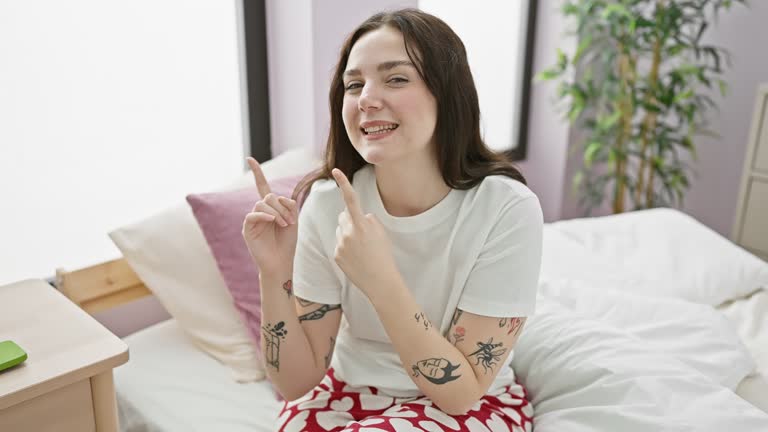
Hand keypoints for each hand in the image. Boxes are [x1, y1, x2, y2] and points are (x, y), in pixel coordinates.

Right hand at [242, 157, 298, 274]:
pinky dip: (265, 216)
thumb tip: (277, 199)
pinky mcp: (247, 229)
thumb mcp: (293, 220)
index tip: (250, 159)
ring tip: (284, 225)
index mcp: (270, 208)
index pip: (262, 186)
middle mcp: (260, 211)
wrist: (281, 262)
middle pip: (269, 196)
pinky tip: (273, 222)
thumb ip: (289, 205)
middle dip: (282, 207)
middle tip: (290, 222)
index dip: (257, 173)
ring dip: (277, 212)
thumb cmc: (287, 243)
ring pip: (262, 203)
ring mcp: (253, 219)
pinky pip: (253, 214)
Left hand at [332, 168, 398, 298]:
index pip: (351, 199)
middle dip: (350, 221)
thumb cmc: (383, 255)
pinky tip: (356, 257)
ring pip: (340, 230)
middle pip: (344, 216)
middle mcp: (348, 232)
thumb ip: (368, 220)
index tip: (335, 171)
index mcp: (362, 225)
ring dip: (347, 234)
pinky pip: (338, 243)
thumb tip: (357, 216)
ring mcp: (340, 244)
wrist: (380, 281)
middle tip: (364, 236)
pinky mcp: (336, 255)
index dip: (343, 183)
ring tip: (361, 249)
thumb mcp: (381, 233)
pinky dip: (345, 247)